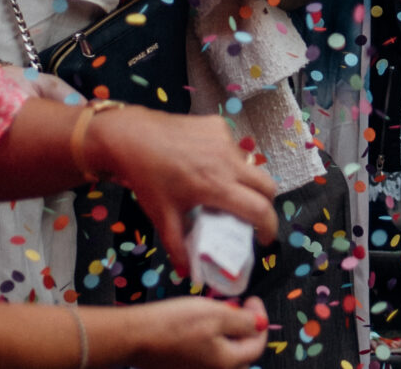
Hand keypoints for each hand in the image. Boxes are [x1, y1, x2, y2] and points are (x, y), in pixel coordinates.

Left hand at [86, 109, 277, 274]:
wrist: (132, 138)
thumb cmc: (148, 180)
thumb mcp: (162, 217)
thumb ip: (178, 247)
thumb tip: (189, 273)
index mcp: (216, 187)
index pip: (259, 209)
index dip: (269, 227)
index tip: (264, 239)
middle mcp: (228, 162)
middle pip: (267, 186)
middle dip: (265, 204)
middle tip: (250, 215)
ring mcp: (226, 140)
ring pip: (250, 165)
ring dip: (244, 181)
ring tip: (222, 188)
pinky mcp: (219, 126)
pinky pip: (233, 148)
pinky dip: (227, 160)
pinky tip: (206, 163)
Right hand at [125, 295, 269, 368]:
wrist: (133, 336)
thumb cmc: (175, 324)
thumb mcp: (217, 314)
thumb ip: (245, 321)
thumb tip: (260, 324)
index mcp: (227, 364)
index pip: (257, 344)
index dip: (259, 319)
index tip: (251, 300)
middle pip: (241, 352)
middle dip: (242, 327)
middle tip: (235, 306)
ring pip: (222, 353)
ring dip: (225, 332)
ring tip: (216, 312)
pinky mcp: (179, 368)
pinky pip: (204, 356)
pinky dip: (208, 340)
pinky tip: (198, 324)